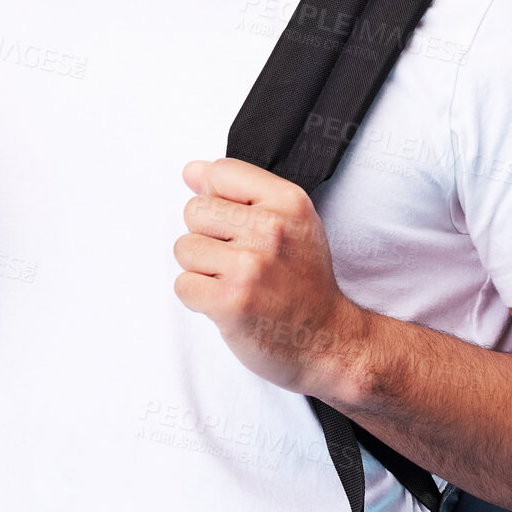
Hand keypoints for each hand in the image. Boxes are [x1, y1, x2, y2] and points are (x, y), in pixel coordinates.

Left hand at [173, 157, 367, 395]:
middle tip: (239, 260)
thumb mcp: (289, 223)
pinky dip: (198, 298)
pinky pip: (183, 284)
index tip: (239, 225)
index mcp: (288, 201)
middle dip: (208, 237)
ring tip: (234, 282)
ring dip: (201, 270)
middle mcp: (271, 228)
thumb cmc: (304, 283)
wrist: (328, 340)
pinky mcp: (230, 302)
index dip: (220, 199)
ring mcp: (250, 266)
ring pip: (184, 248)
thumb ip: (238, 191)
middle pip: (194, 210)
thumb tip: (191, 171)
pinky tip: (228, 303)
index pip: (221, 171)